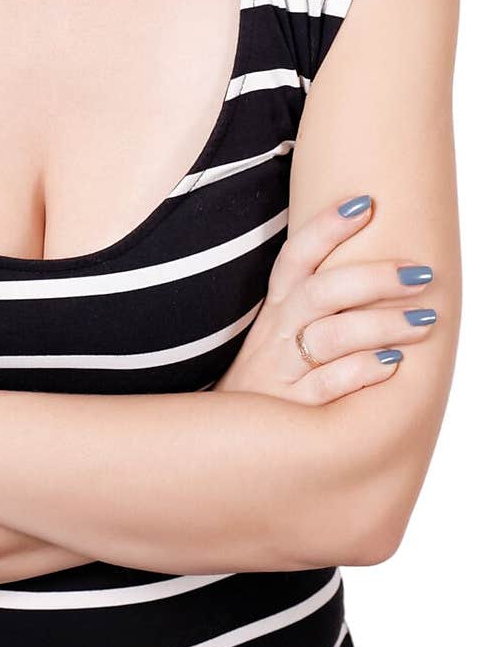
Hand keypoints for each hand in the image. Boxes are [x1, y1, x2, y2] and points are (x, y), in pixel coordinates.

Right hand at [213, 195, 436, 404]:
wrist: (222, 444)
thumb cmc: (268, 384)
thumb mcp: (280, 336)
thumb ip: (317, 305)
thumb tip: (377, 270)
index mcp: (276, 309)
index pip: (297, 256)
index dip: (327, 227)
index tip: (366, 202)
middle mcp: (276, 334)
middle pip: (321, 291)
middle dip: (374, 277)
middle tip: (422, 273)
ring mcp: (281, 371)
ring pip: (330, 336)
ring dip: (381, 324)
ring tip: (425, 319)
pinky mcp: (289, 411)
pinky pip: (327, 386)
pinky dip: (361, 371)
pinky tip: (392, 364)